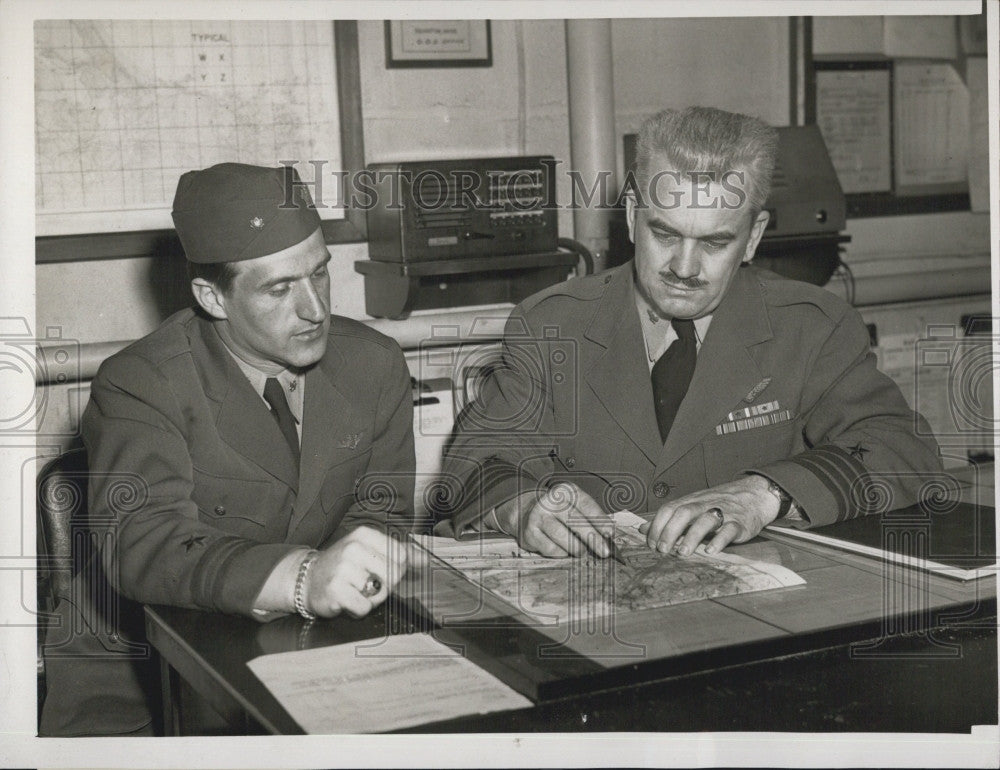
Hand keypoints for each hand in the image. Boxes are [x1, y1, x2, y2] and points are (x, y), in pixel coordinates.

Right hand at [303, 526, 406, 617]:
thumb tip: (425, 560)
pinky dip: (358, 609)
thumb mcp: (370, 551)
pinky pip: (364, 607)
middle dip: (384, 586)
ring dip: (370, 599)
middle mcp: (354, 548)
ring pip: (380, 594)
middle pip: (394, 575)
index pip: (401, 555)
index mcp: (365, 535)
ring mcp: (343, 568)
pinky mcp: (335, 589)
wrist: (307, 578)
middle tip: (366, 583)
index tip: (382, 571)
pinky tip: (346, 599)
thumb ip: (399, 553)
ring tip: (354, 590)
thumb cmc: (343, 565)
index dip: (398, 569)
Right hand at [497, 481, 614, 557]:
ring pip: (562, 536)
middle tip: (604, 552)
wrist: (526, 513)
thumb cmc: (559, 513)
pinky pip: (551, 549)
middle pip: (575, 521)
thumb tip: (608, 539)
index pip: (586, 505)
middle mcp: (550, 501)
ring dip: (577, 548)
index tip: (610, 534)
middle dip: (593, 538)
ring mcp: (538, 516)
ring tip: (582, 552)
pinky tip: (563, 550)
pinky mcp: (529, 533)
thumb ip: (590, 519)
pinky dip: (561, 553)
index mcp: (565, 491)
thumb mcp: (574, 506)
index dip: (599, 520)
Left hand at [639, 475, 780, 556]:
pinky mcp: (740, 523)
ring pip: (706, 520)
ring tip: (682, 553)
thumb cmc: (719, 504)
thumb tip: (642, 529)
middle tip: (662, 550)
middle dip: (671, 531)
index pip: (670, 508)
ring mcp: (724, 512)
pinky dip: (720, 540)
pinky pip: (730, 530)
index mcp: (692, 501)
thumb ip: (669, 518)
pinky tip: (711, 551)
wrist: (755, 494)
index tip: (650, 543)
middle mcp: (705, 504)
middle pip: (684, 513)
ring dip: (692, 536)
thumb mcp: (693, 506)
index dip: (658, 525)